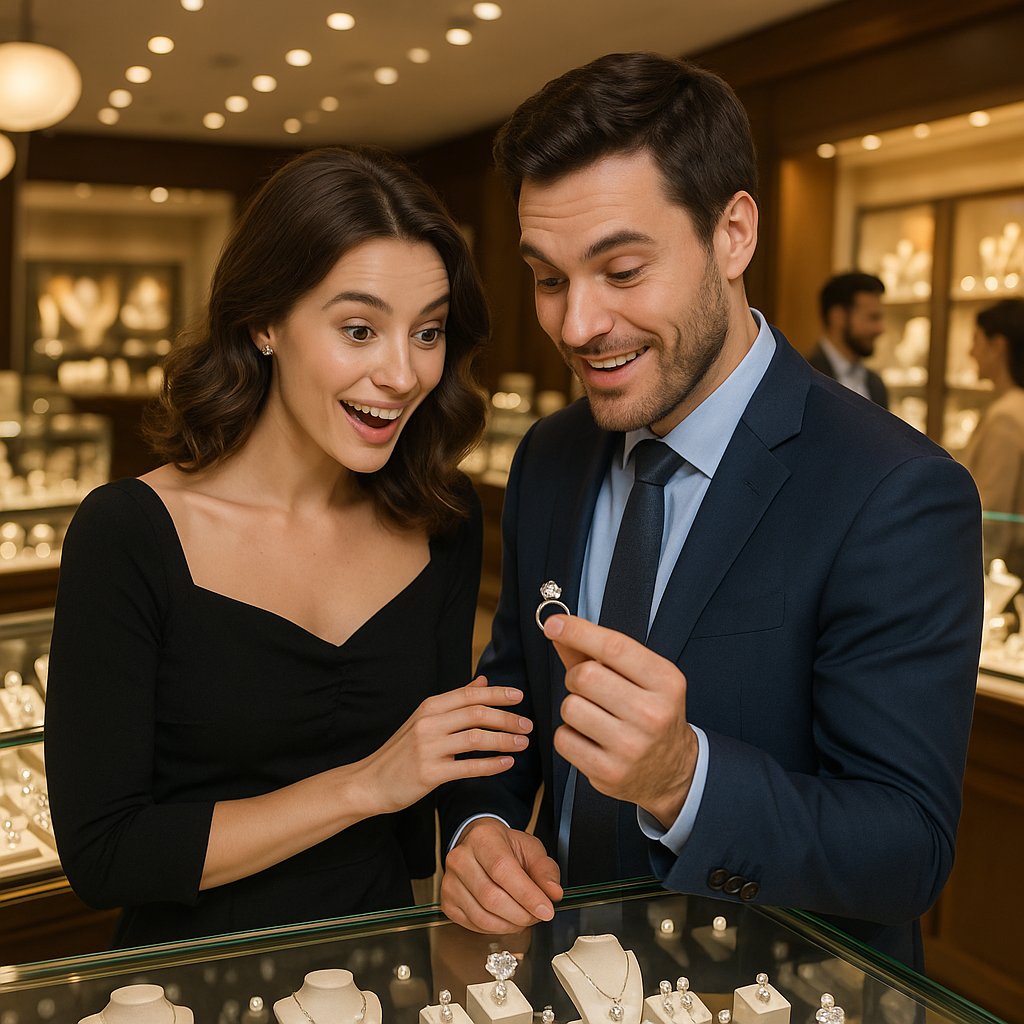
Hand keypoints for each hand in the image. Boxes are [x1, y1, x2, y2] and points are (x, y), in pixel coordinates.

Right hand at [360, 678, 531, 814]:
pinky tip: (506, 763)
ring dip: (503, 740)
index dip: (497, 693)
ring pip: (475, 739)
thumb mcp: (425, 719)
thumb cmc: (401, 751)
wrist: (369, 781)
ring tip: (522, 743)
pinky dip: (491, 765)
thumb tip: (483, 681)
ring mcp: (428, 748)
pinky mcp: (429, 773)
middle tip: (528, 725)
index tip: (519, 696)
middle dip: (506, 718)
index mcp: (429, 707)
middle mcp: (428, 723)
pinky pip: (467, 767)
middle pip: (476, 713)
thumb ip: (456, 701)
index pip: (469, 694)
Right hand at [441, 817, 562, 931]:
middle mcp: (460, 858)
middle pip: (491, 897)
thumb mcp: (530, 849)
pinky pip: (474, 925)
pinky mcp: (447, 902)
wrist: (479, 846)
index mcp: (483, 837)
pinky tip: (507, 919)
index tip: (546, 910)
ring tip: (525, 917)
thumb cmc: (505, 847)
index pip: (503, 870)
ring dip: (510, 925)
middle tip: (538, 915)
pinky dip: (496, 928)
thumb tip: (553, 893)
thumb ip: (545, 870)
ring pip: (482, 916)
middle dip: (521, 914)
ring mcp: (450, 881)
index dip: (527, 895)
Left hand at [543, 614, 697, 827]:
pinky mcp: (609, 772)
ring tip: (592, 715)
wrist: (673, 770)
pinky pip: (563, 739)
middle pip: (585, 676)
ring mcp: (631, 746)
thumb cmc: (650, 712)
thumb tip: (557, 628)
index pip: (614, 647)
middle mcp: (652, 713)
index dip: (578, 631)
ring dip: (572, 706)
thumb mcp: (640, 678)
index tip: (553, 624)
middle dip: (576, 677)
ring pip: (570, 707)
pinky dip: (568, 735)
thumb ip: (597, 653)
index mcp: (665, 681)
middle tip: (588, 687)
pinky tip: (589, 738)